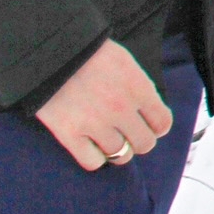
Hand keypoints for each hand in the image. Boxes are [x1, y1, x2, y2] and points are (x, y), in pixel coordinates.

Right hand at [36, 39, 170, 172]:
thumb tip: (148, 111)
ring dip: (118, 150)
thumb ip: (139, 87)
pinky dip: (95, 158)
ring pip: (121, 155)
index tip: (148, 125)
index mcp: (138, 88)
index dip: (156, 127)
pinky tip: (91, 146)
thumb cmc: (90, 52)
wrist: (51, 51)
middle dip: (139, 140)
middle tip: (128, 134)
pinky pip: (92, 162)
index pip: (162, 123)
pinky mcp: (70, 134)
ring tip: (109, 140)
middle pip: (145, 144)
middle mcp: (121, 109)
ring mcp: (96, 124)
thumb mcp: (125, 62)